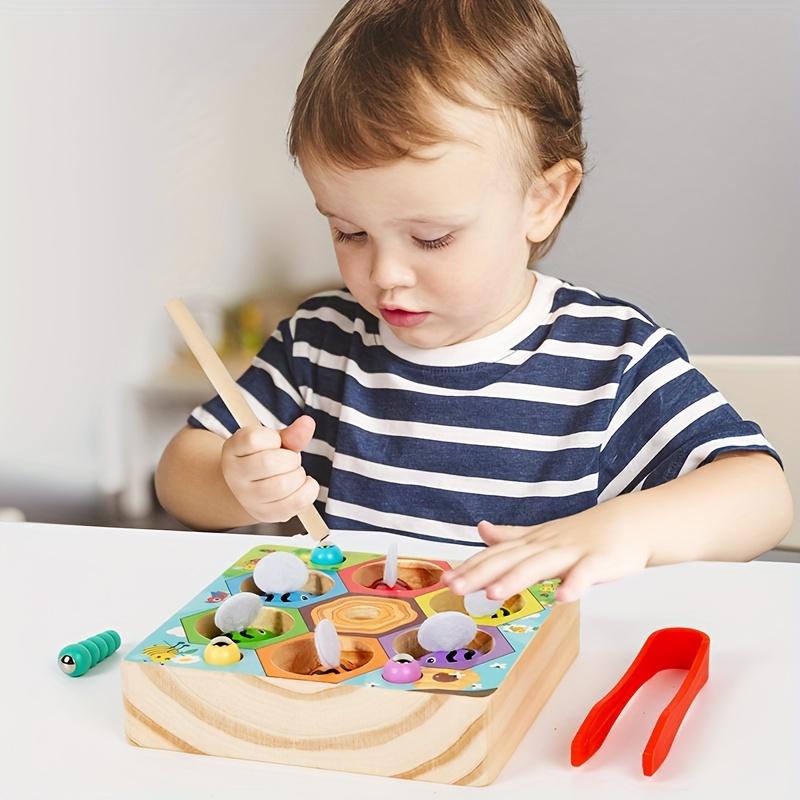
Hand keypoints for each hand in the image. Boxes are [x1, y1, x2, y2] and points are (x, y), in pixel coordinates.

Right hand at [220, 415, 319, 522]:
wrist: (252, 487)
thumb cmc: (264, 458)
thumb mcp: (273, 441)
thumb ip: (291, 433)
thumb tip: (307, 423)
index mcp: (233, 449)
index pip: (253, 439)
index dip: (273, 439)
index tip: (275, 443)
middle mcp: (235, 475)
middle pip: (269, 463)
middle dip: (290, 458)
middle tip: (290, 460)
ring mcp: (247, 498)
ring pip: (282, 485)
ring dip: (298, 476)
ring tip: (295, 473)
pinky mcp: (265, 513)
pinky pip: (295, 502)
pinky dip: (308, 490)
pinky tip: (304, 484)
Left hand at [441, 502, 650, 602]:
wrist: (628, 523)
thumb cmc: (582, 534)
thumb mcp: (541, 535)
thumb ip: (511, 536)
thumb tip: (481, 529)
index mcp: (531, 543)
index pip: (496, 556)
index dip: (470, 568)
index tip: (444, 581)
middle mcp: (546, 546)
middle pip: (510, 560)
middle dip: (481, 574)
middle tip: (455, 588)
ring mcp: (572, 553)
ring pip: (541, 566)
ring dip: (516, 579)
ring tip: (493, 593)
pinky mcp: (600, 562)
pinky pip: (586, 574)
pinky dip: (574, 584)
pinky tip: (561, 598)